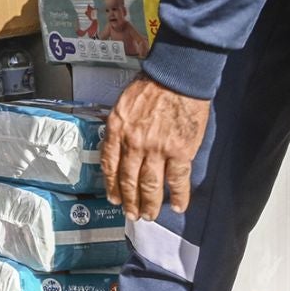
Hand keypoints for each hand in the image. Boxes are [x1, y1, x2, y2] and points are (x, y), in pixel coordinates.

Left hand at [102, 76, 212, 219]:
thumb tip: (120, 146)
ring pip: (151, 185)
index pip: (109, 164)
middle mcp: (133, 142)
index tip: (114, 198)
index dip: (111, 185)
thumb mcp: (124, 103)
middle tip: (132, 213)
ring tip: (150, 215)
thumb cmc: (153, 84)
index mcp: (117, 129)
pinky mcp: (180, 151)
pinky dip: (179, 196)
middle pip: (129, 180)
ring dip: (150, 204)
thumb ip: (121, 126)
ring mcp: (156, 149)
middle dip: (131, 201)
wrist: (178, 76)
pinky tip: (178, 206)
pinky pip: (178, 180)